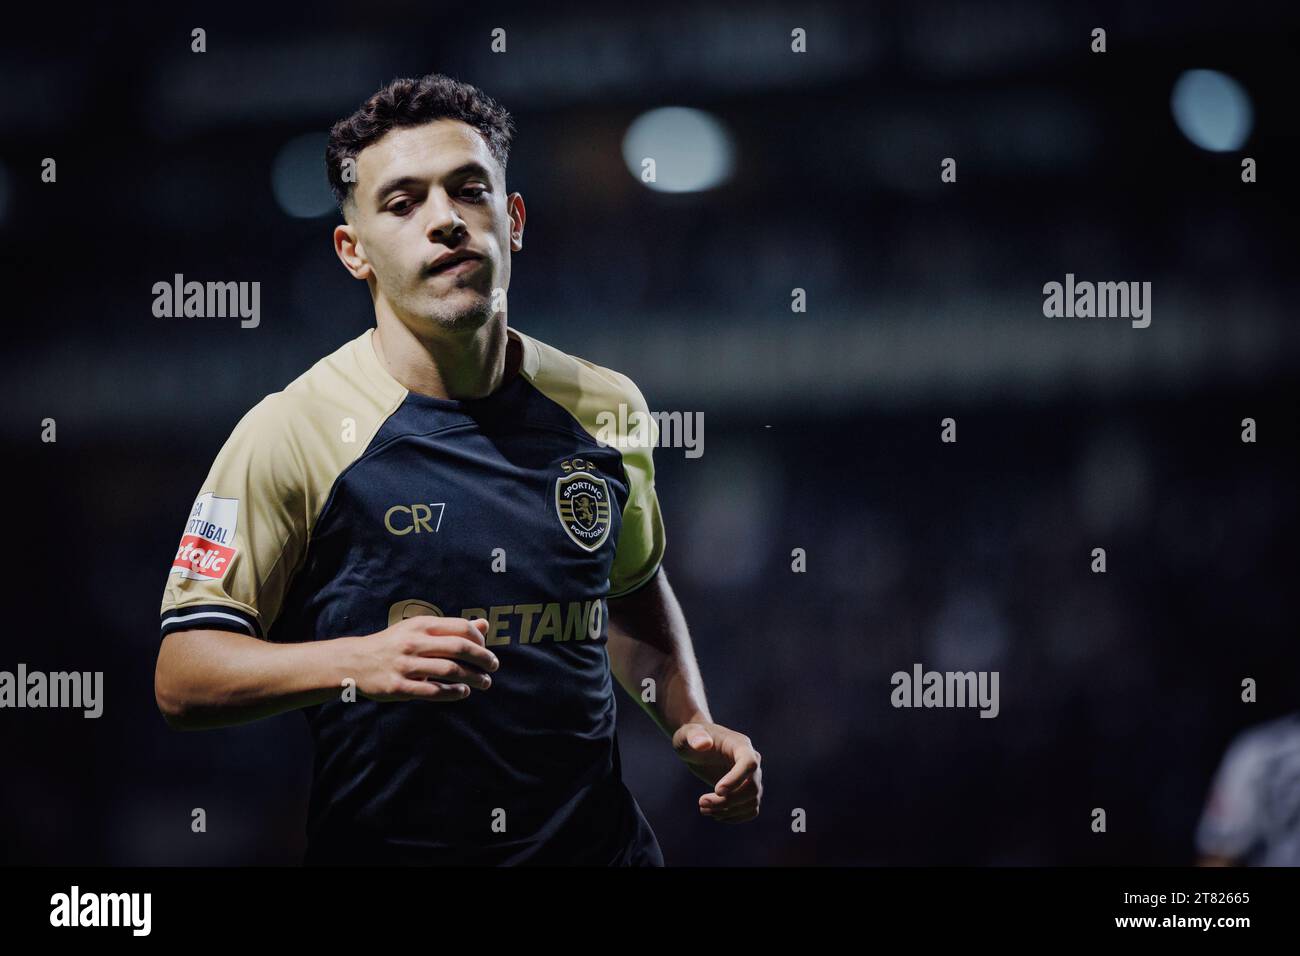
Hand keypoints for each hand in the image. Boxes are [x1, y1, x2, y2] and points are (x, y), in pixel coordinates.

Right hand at [346, 616, 497, 701]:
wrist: (354, 661)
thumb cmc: (394, 644)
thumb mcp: (419, 630)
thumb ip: (451, 628)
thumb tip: (484, 625)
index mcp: (421, 625)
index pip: (460, 628)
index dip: (480, 640)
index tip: (485, 650)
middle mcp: (414, 643)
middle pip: (459, 648)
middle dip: (483, 658)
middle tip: (494, 666)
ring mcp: (406, 665)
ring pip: (450, 670)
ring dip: (473, 677)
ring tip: (485, 682)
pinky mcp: (399, 687)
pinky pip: (433, 691)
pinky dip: (453, 692)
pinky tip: (464, 692)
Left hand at [672, 721, 762, 822]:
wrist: (695, 744)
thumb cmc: (691, 737)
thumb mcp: (686, 734)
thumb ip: (694, 736)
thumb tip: (704, 744)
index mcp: (740, 745)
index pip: (749, 763)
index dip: (736, 779)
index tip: (717, 791)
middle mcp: (752, 761)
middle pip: (752, 788)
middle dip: (727, 801)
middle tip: (701, 802)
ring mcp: (751, 776)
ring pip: (752, 801)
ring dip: (729, 811)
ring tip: (703, 809)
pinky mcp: (746, 790)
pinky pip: (751, 809)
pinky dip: (735, 817)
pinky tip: (716, 815)